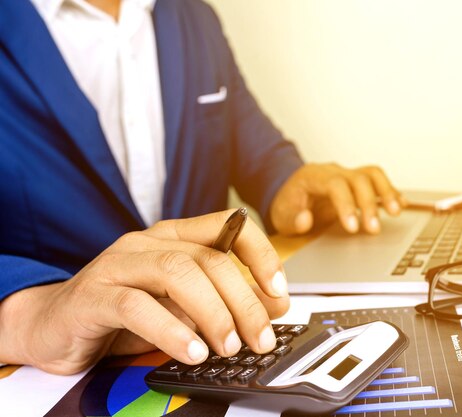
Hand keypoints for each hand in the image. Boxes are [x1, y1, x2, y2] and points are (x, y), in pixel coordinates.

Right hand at [0, 210, 288, 374]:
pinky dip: (170, 331)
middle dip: (243, 302)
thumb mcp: (182, 307)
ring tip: (227, 347)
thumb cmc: (124, 314)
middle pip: (209, 259)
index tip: (279, 291)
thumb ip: (223, 301)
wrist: (54, 325)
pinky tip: (190, 352)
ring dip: (212, 313)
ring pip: (177, 273)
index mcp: (175, 238)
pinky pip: (136, 306)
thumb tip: (273, 306)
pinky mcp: (94, 295)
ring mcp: (119, 264)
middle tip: (259, 339)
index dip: (261, 255)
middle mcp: (148, 242)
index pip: (229, 227)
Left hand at [270, 163, 403, 234]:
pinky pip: (377, 180)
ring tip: (396, 212)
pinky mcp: (356, 182)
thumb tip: (305, 220)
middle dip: (369, 204)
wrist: (289, 191)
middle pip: (358, 179)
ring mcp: (346, 174)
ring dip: (387, 192)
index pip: (335, 184)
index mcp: (313, 176)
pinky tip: (400, 204)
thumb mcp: (281, 216)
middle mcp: (333, 171)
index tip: (352, 227)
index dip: (346, 205)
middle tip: (374, 229)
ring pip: (372, 174)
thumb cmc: (287, 204)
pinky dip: (390, 191)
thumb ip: (292, 219)